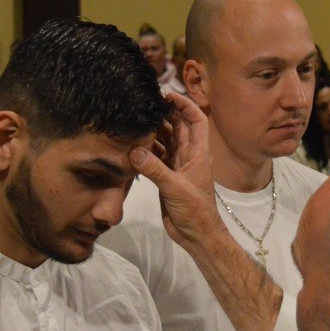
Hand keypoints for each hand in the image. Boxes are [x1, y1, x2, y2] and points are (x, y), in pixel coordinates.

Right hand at [129, 92, 218, 246]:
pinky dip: (145, 151)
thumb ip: (155, 170)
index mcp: (198, 153)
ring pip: (165, 142)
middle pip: (177, 127)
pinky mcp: (166, 177)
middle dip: (164, 114)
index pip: (196, 120)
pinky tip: (131, 145)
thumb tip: (134, 150)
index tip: (167, 95)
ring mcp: (177, 166)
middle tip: (143, 104)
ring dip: (152, 132)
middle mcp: (188, 155)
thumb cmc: (195, 210)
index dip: (185, 105)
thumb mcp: (175, 188)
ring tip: (134, 120)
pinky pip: (156, 157)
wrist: (196, 235)